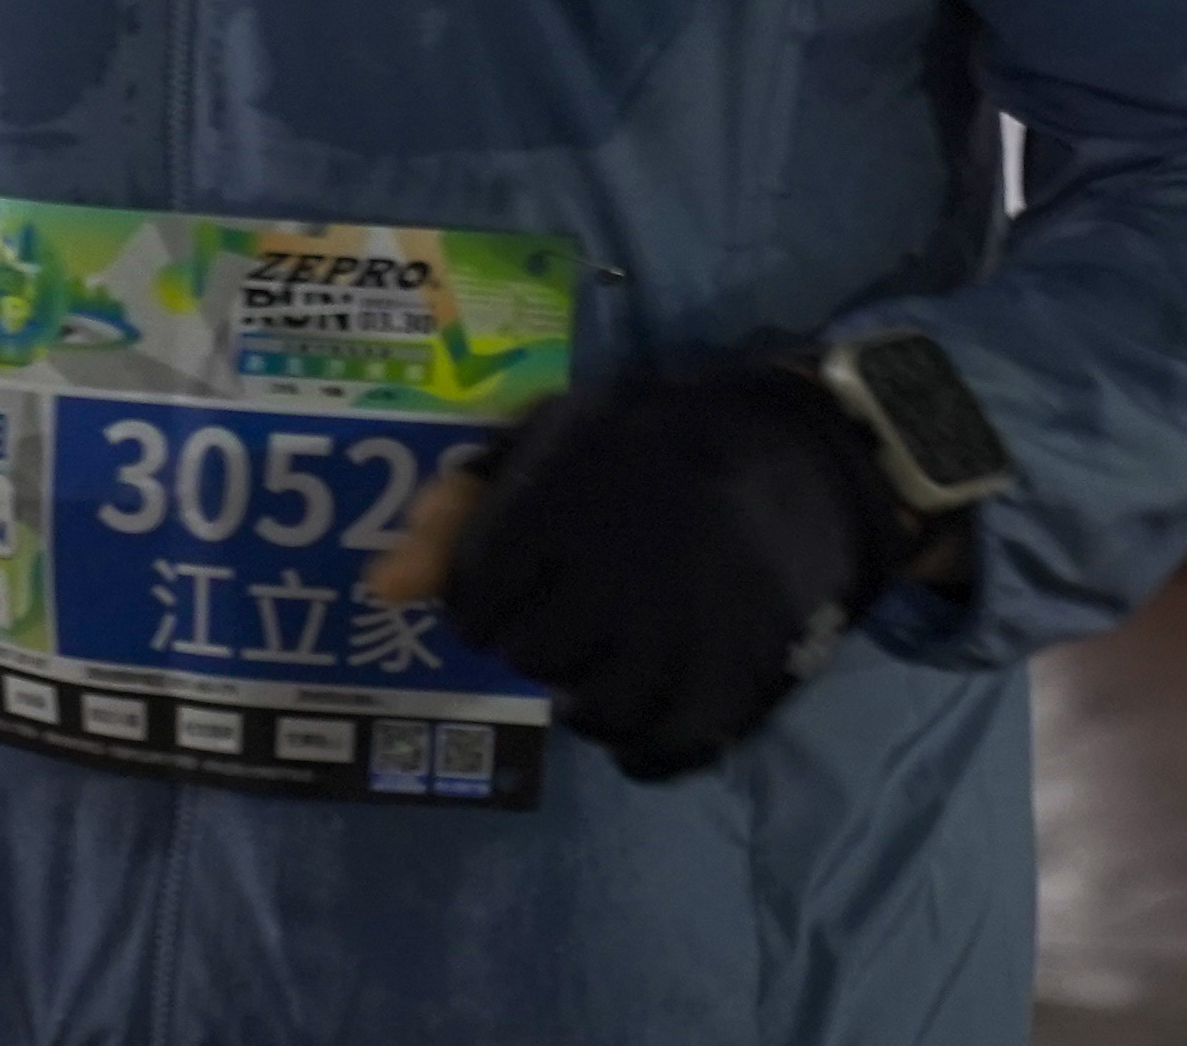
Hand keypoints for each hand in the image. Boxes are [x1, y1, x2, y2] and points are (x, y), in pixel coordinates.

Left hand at [382, 366, 908, 781]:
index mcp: (563, 500)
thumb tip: (381, 591)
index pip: (476, 596)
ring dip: (584, 698)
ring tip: (601, 665)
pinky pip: (665, 748)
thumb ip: (458, 508)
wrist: (805, 451)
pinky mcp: (739, 673)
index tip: (509, 589)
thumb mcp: (550, 437)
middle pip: (531, 656)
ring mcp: (683, 628)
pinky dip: (640, 748)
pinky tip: (636, 719)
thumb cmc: (654, 439)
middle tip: (569, 617)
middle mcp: (618, 569)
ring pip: (593, 711)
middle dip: (535, 642)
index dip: (483, 600)